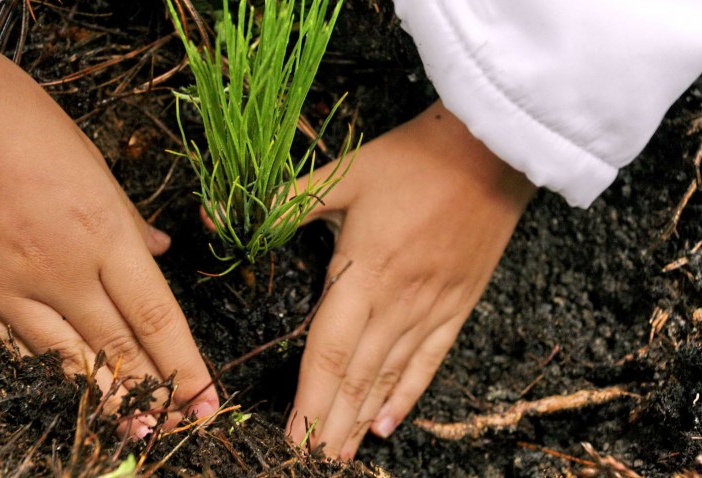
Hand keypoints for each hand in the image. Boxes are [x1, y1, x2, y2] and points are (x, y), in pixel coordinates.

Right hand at [0, 37, 217, 425]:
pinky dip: (40, 371)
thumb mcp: (86, 156)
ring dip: (103, 398)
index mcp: (101, 232)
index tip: (207, 398)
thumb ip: (122, 215)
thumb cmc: (10, 113)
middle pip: (118, 348)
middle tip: (178, 427)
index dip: (186, 365)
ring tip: (131, 430)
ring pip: (65, 359)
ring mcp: (8, 286)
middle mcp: (61, 270)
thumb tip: (154, 250)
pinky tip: (59, 391)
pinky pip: (10, 344)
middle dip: (153, 394)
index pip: (156, 316)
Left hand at [287, 101, 535, 457]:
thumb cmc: (413, 159)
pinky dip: (407, 396)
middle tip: (309, 462)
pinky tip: (387, 425)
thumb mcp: (344, 173)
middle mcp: (397, 301)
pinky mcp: (458, 305)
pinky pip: (430, 361)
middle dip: (329, 424)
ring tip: (339, 456)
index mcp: (363, 271)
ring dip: (360, 419)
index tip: (292, 437)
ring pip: (389, 377)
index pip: (329, 350)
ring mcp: (432, 307)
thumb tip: (219, 213)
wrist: (492, 150)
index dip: (309, 399)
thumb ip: (283, 203)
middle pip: (357, 376)